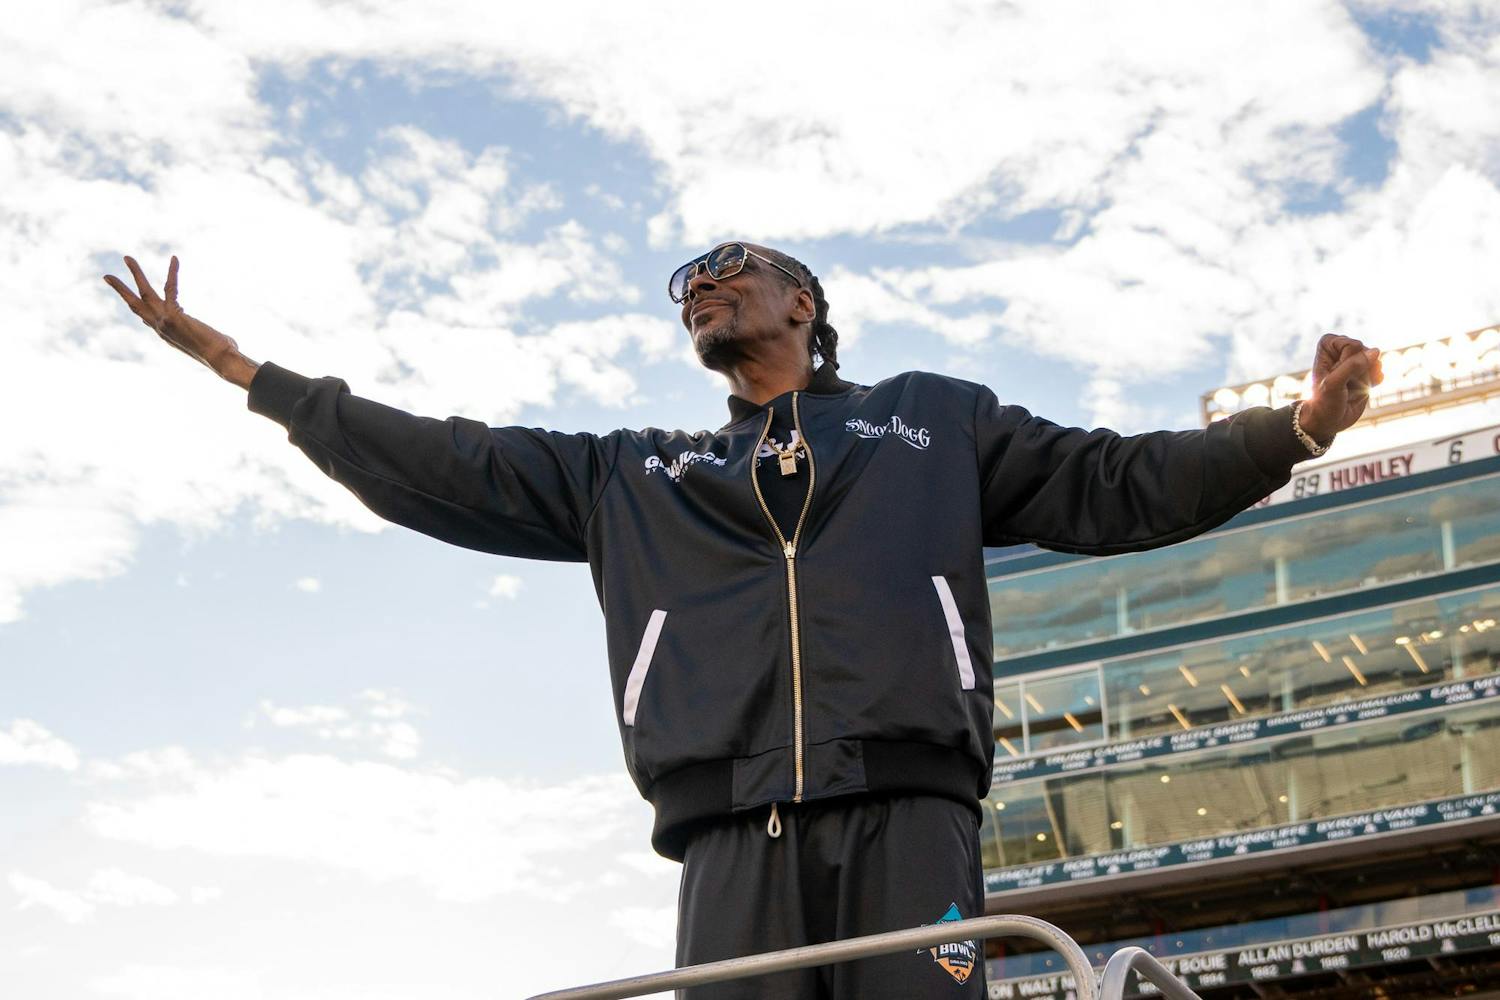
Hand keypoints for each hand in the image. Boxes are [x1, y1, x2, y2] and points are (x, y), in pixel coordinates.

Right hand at [103, 255, 258, 387]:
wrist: (221, 360)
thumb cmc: (222, 354)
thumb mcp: (210, 344)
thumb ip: (209, 338)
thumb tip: (229, 344)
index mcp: (166, 335)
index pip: (147, 319)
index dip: (140, 308)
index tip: (130, 299)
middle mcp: (160, 328)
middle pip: (134, 305)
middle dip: (121, 289)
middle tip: (107, 276)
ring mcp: (164, 322)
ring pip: (144, 293)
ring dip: (136, 274)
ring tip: (127, 258)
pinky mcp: (173, 315)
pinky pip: (170, 288)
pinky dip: (173, 273)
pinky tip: (175, 259)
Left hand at [1297, 333, 1383, 442]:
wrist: (1328, 421)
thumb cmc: (1324, 402)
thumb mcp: (1333, 384)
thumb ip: (1352, 366)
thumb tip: (1376, 351)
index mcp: (1327, 348)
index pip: (1348, 343)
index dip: (1347, 359)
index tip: (1336, 373)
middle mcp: (1341, 352)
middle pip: (1364, 351)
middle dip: (1360, 368)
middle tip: (1347, 384)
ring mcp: (1354, 363)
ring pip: (1373, 360)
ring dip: (1368, 374)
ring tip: (1355, 387)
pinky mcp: (1364, 374)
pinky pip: (1378, 369)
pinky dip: (1376, 378)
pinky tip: (1368, 387)